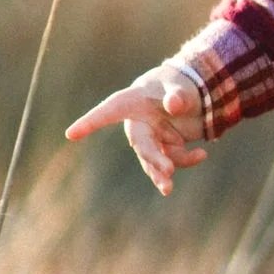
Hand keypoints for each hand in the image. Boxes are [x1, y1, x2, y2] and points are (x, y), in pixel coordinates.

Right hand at [64, 72, 209, 195]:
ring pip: (153, 160)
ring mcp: (153, 137)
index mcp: (132, 102)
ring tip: (167, 189)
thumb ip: (177, 94)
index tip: (71, 134)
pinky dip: (188, 159)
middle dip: (152, 159)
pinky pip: (174, 159)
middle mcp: (139, 122)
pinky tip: (202, 153)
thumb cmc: (178, 84)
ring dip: (161, 174)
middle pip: (141, 144)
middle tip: (167, 173)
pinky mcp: (166, 147)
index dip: (90, 122)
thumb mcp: (180, 85)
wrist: (192, 95)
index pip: (108, 111)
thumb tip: (174, 105)